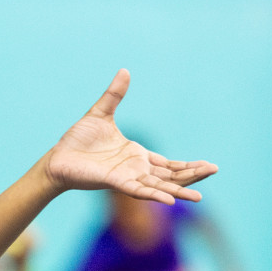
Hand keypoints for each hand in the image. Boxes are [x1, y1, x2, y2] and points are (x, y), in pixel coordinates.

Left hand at [44, 69, 217, 202]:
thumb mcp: (100, 113)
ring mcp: (127, 178)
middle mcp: (136, 169)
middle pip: (171, 176)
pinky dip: (154, 195)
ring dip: (179, 191)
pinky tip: (170, 200)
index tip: (210, 166)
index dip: (188, 166)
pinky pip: (138, 191)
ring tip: (199, 198)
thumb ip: (114, 95)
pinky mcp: (115, 182)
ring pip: (159, 186)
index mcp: (136, 155)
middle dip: (192, 176)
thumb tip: (124, 70)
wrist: (57, 157)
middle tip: (214, 171)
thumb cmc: (77, 140)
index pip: (169, 164)